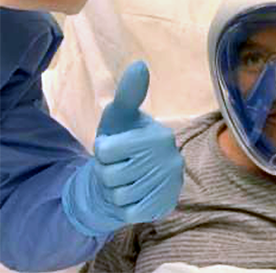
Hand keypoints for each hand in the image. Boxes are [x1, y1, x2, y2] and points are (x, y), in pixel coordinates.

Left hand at [62, 61, 184, 235]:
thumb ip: (128, 95)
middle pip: (110, 176)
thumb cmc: (124, 140)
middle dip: (106, 173)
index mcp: (158, 135)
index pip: (105, 151)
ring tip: (126, 181)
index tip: (113, 148)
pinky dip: (125, 208)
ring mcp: (171, 184)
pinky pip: (130, 213)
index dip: (102, 152)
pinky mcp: (167, 204)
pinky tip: (134, 195)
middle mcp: (170, 159)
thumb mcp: (120, 117)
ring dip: (115, 191)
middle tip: (119, 167)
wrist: (136, 175)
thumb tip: (139, 64)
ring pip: (119, 196)